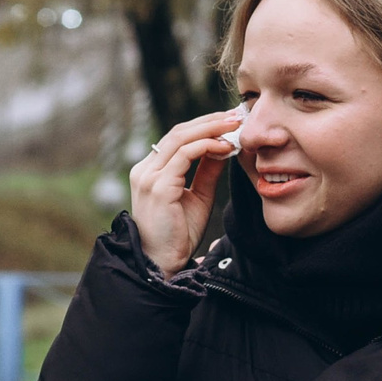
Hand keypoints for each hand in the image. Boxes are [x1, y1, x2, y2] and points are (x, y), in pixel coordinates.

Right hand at [127, 108, 244, 275]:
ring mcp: (149, 176)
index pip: (177, 138)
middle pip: (178, 132)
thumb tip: (224, 147)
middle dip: (210, 121)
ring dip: (211, 128)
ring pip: (180, 138)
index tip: (229, 122)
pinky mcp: (158, 186)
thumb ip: (207, 172)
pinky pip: (184, 155)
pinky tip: (225, 146)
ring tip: (234, 126)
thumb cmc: (178, 235)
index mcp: (151, 171)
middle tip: (236, 116)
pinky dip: (207, 146)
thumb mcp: (198, 197)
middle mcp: (145, 169)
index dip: (204, 126)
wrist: (163, 264)